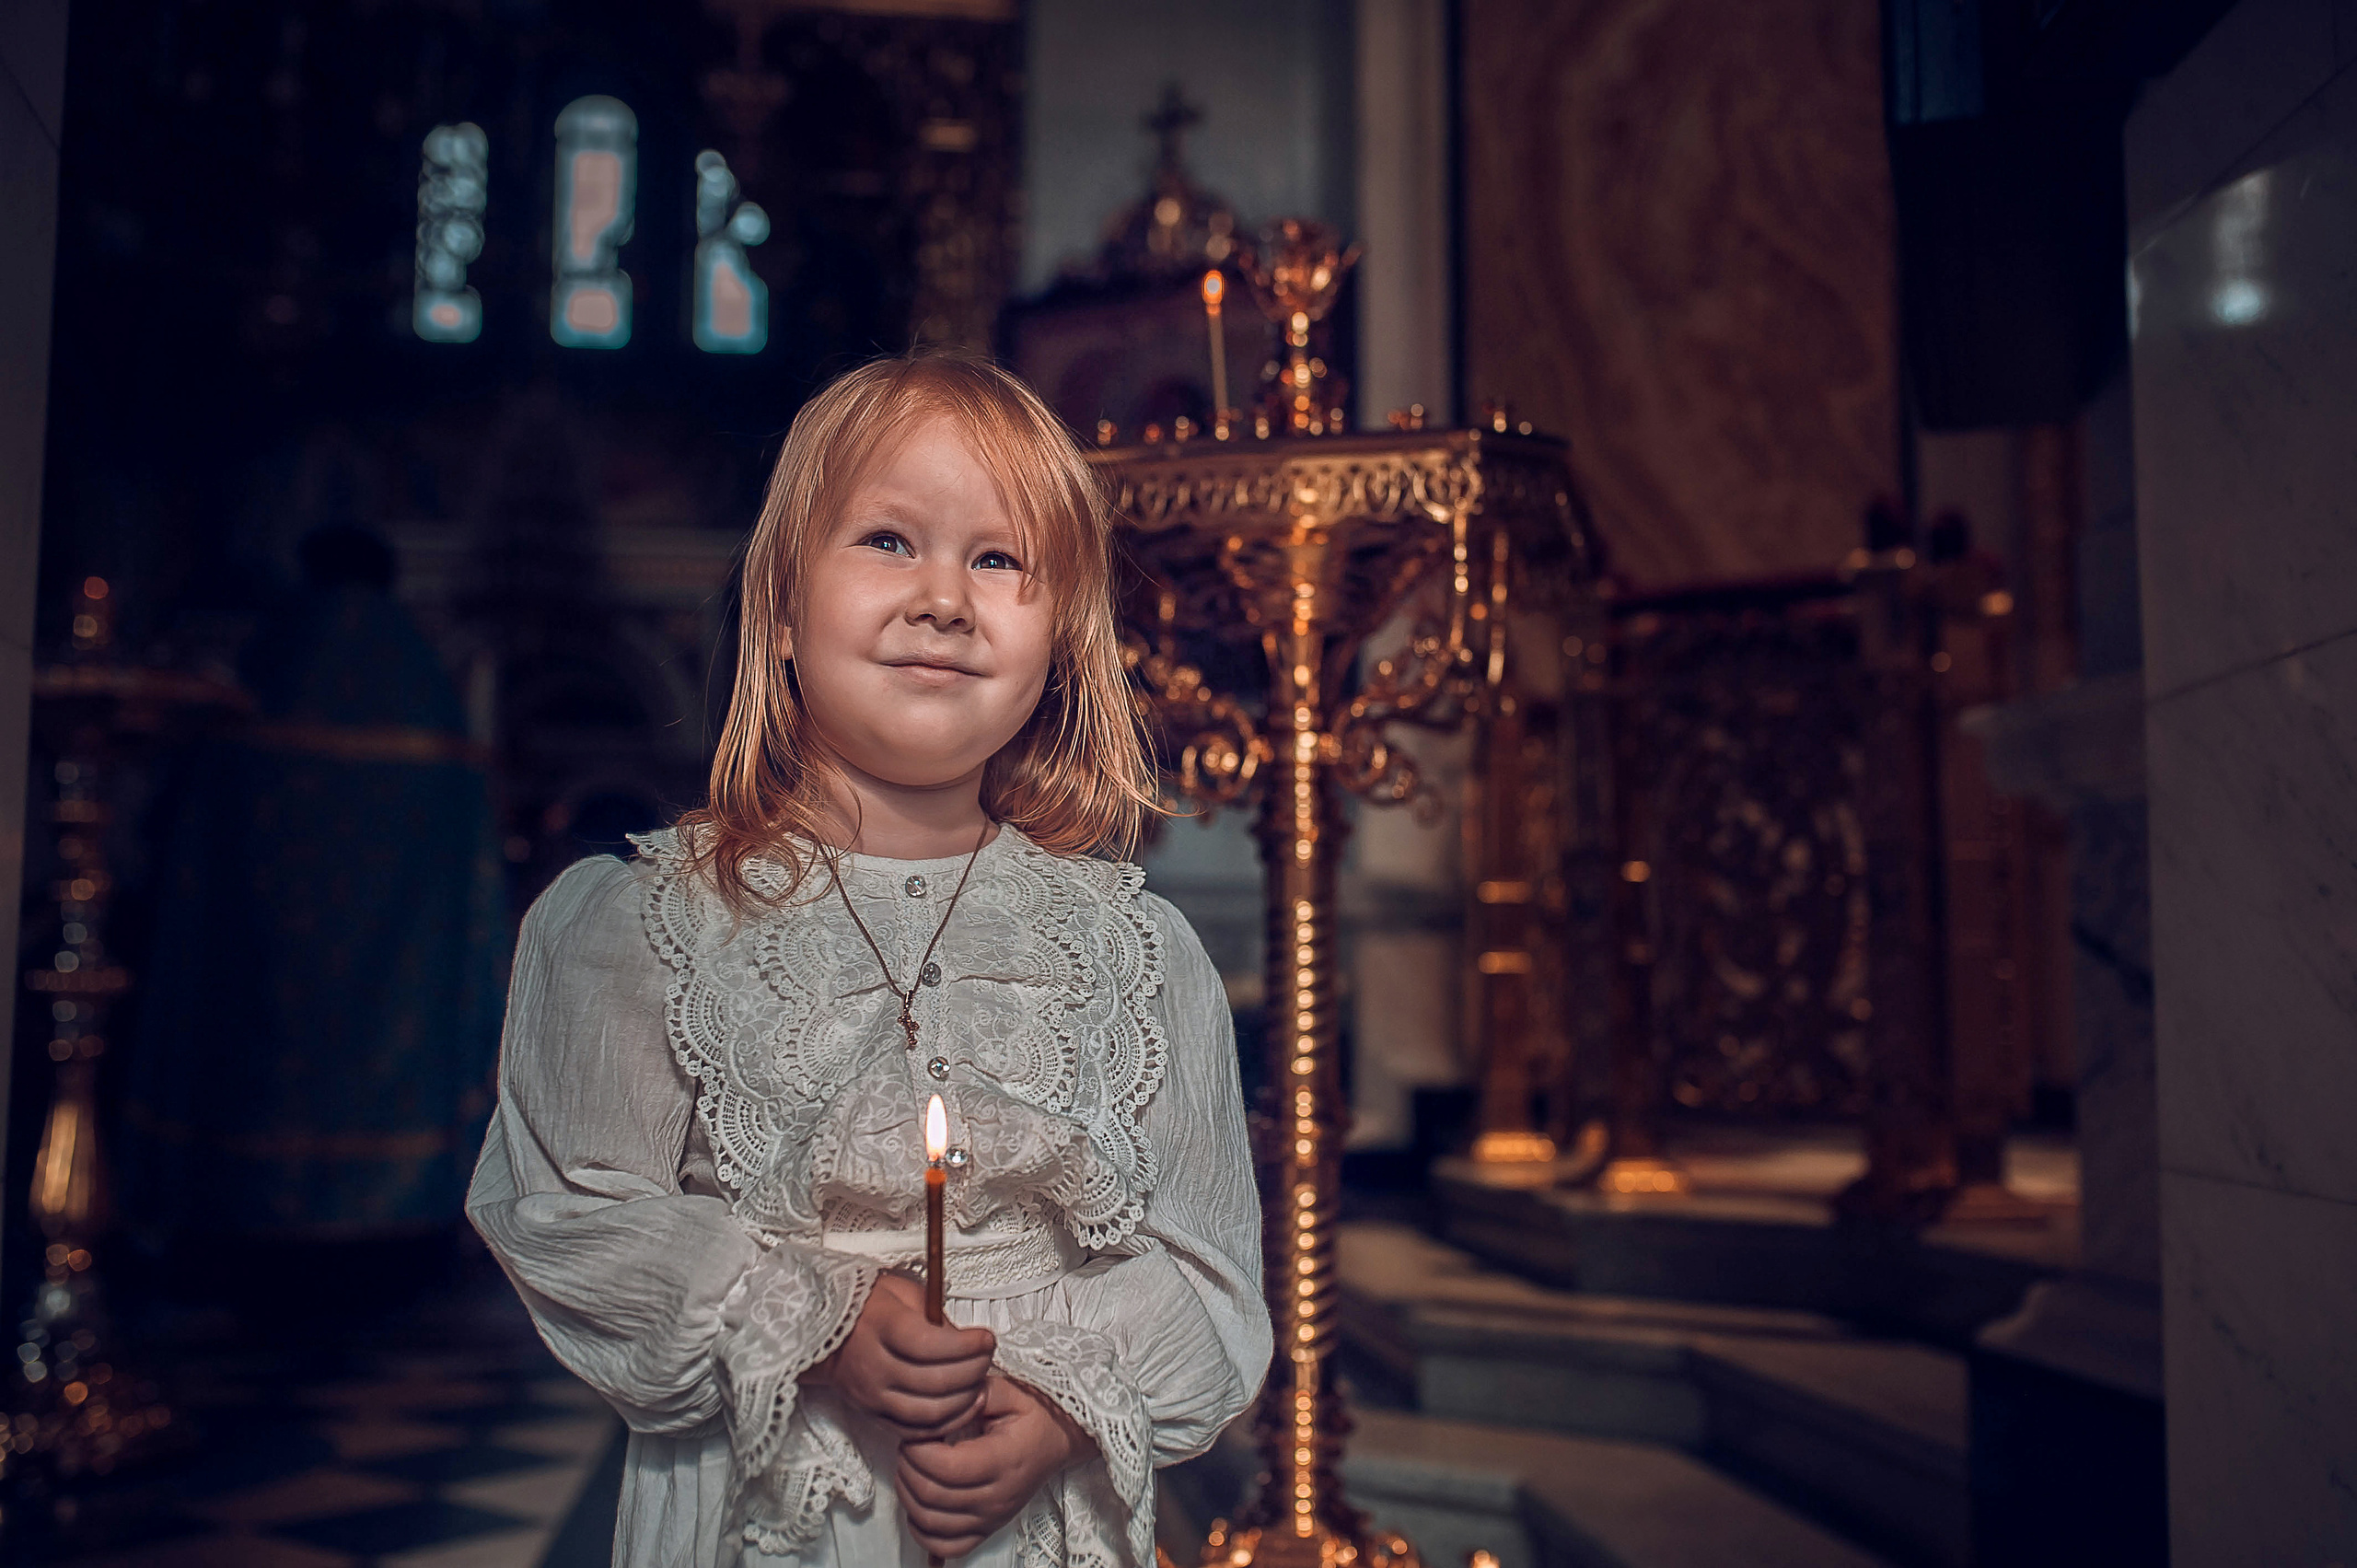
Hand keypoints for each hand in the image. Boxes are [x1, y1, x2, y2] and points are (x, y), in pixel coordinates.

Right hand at [808, 1273, 994, 1439]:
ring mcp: (873, 1397)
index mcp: (881, 1327)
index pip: (929, 1345)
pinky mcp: (874, 1417)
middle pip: (935, 1382)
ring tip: (980, 1382)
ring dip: (965, 1401)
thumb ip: (934, 1314)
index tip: (987, 1338)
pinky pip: (917, 1432)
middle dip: (973, 1371)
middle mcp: (874, 1366)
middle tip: (987, 1358)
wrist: (825, 1336)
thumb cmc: (870, 1307)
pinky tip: (964, 1406)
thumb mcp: (901, 1292)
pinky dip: (947, 1424)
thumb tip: (967, 1342)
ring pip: (929, 1413)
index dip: (966, 1346)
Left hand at [896, 1373, 1097, 1558]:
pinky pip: (946, 1547)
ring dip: (909, 1496)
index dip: (917, 1450)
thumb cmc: (1032, 1417)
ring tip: (911, 1468)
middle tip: (908, 1446)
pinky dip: (923, 1531)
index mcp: (1003, 1461)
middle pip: (931, 1496)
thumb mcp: (1009, 1392)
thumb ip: (976, 1393)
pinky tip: (919, 1505)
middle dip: (907, 1468)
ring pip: (931, 1524)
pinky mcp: (987, 1529)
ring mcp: (992, 1518)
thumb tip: (945, 1401)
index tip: (914, 1432)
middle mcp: (997, 1497)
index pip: (944, 1467)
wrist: (1058, 1441)